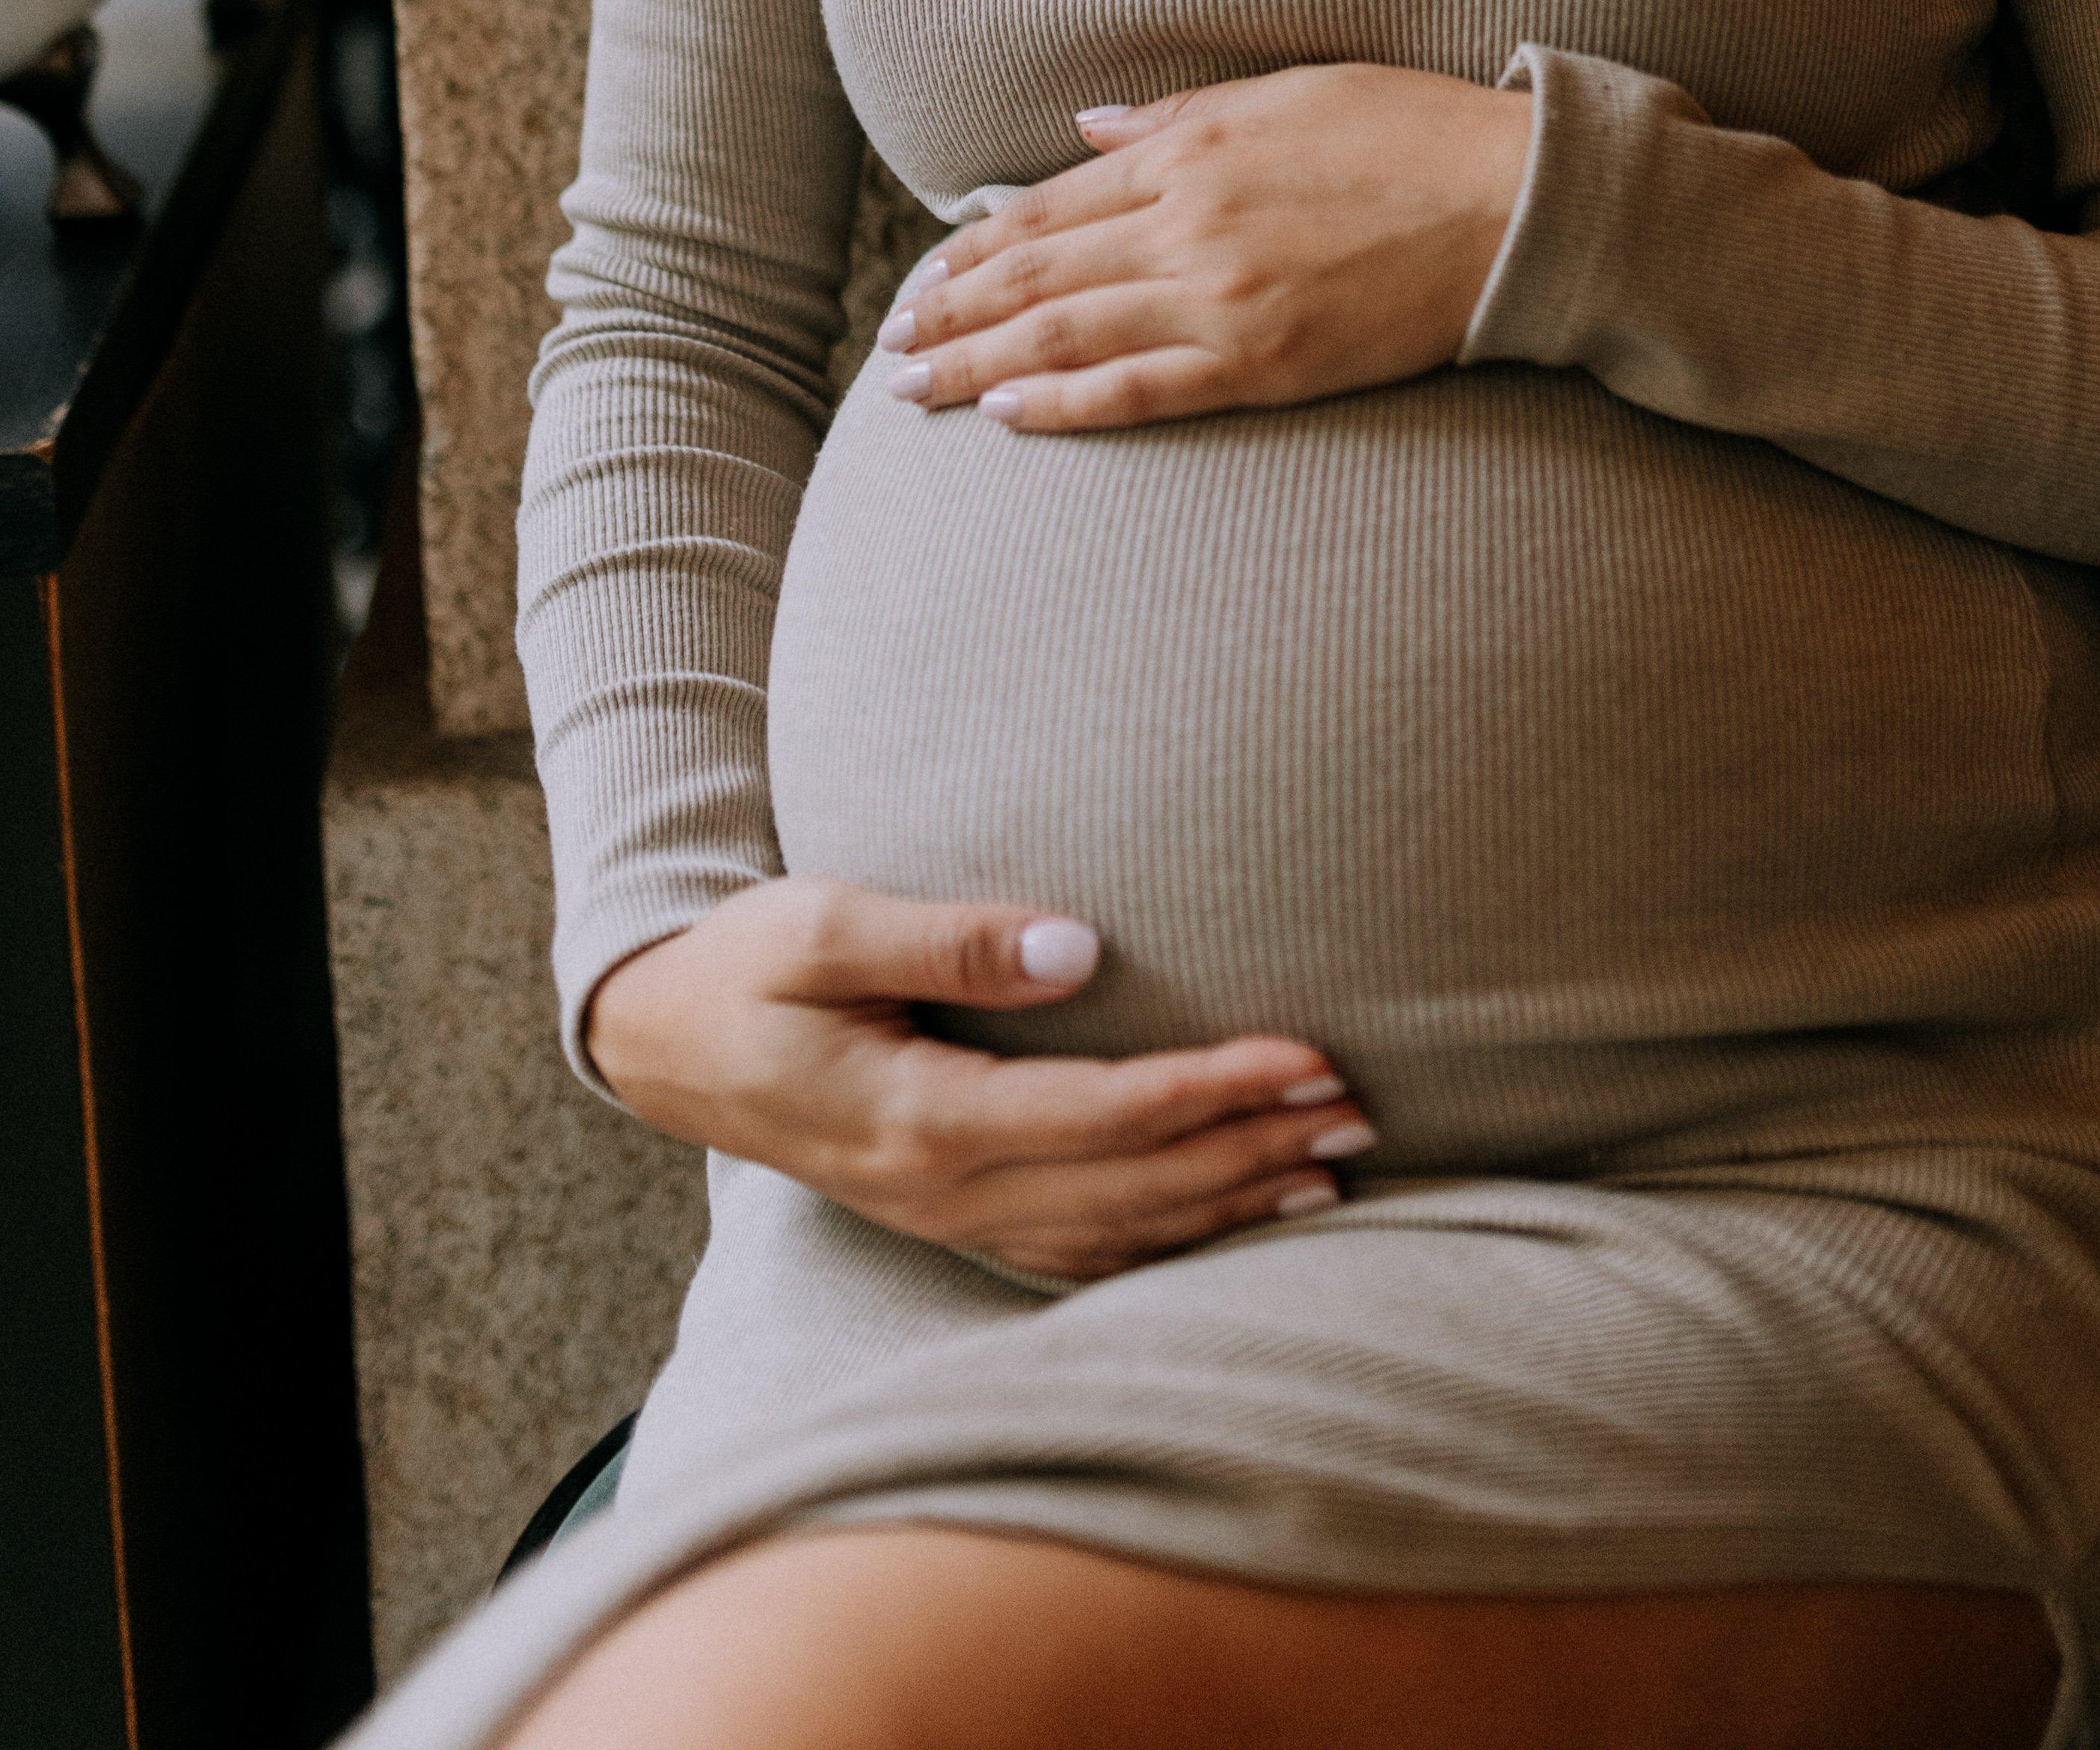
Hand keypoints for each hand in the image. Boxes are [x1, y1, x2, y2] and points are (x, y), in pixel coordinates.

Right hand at [585, 878, 1375, 1281]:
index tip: (1305, 1056)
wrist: (669, 1041)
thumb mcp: (826, 921)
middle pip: (1132, 1188)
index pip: (1104, 1118)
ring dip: (1229, 1205)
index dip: (1214, 1091)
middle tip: (1358, 1113)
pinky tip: (1231, 1217)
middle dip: (1252, 1151)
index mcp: (920, 1119)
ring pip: (1118, 1235)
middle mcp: (944, 1191)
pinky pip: (1082, 1249)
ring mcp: (949, 1218)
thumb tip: (1081, 948)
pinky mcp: (953, 1216)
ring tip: (1332, 1172)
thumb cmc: (749, 964)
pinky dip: (1169, 1239)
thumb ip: (952, 936)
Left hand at [873, 60, 1532, 434]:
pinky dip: (1064, 404)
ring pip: (1066, 336)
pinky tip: (1008, 415)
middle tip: (894, 345)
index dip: (980, 246)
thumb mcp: (1290, 91)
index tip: (929, 277)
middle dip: (955, 311)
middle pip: (1038, 273)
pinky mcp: (1263, 365)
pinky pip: (1139, 391)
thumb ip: (1180, 115)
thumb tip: (1086, 126)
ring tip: (918, 388)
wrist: (1514, 204)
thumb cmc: (1414, 134)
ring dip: (980, 364)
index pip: (1053, 203)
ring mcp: (1221, 299)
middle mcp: (1189, 224)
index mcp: (1194, 151)